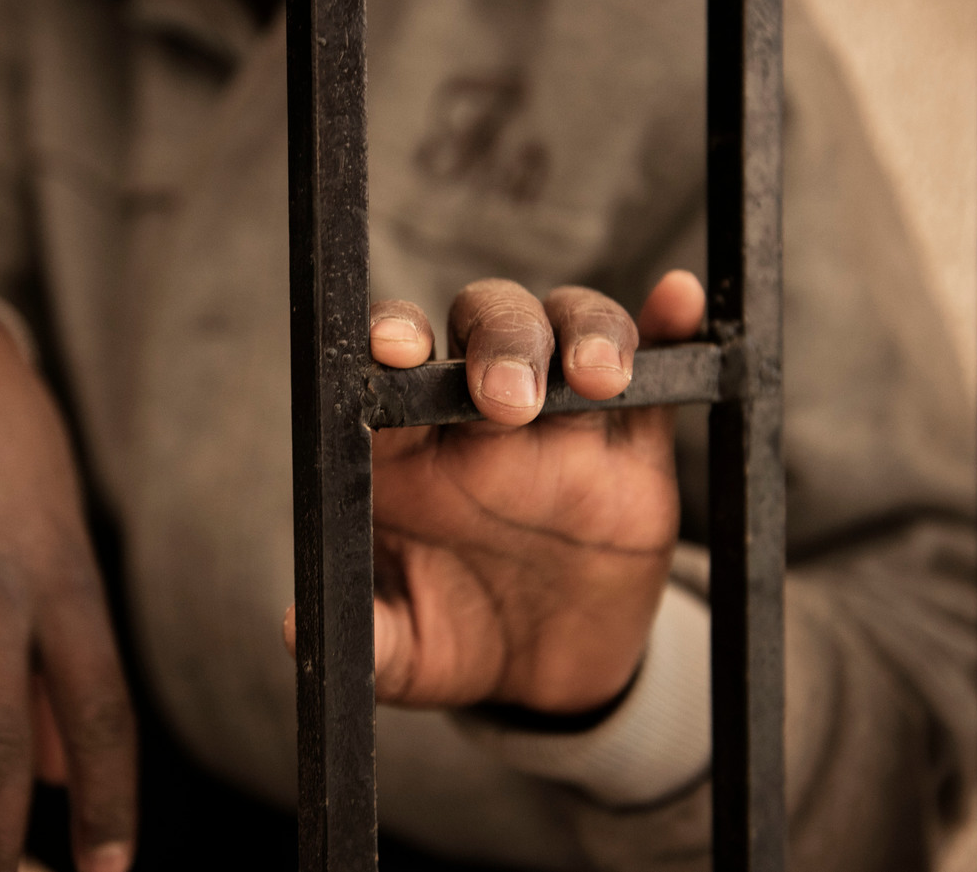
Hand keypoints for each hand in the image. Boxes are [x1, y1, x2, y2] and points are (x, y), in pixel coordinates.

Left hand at [288, 271, 703, 714]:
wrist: (549, 675)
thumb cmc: (456, 640)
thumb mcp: (408, 653)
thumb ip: (366, 637)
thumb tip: (296, 631)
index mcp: (412, 447)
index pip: (395, 366)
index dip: (392, 339)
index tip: (396, 349)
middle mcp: (482, 415)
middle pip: (488, 324)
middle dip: (499, 340)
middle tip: (508, 401)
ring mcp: (564, 420)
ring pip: (572, 328)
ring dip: (587, 332)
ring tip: (598, 377)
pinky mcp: (633, 443)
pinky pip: (659, 372)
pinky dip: (668, 327)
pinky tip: (680, 300)